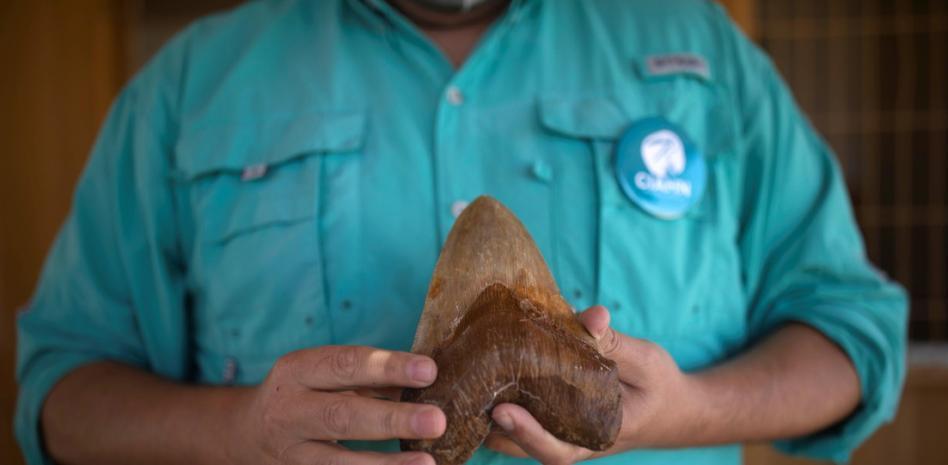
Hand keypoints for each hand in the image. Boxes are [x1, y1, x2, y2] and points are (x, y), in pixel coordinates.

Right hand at [227, 346, 446, 464]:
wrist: (248, 430)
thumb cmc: (306, 393)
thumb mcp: (325, 375)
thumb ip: (369, 377)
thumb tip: (425, 382)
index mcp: (298, 370)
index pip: (346, 365)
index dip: (388, 367)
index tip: (428, 370)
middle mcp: (290, 410)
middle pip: (342, 415)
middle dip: (392, 418)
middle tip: (436, 419)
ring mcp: (291, 450)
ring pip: (338, 461)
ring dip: (386, 464)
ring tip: (426, 462)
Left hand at [485, 306, 703, 464]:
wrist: (674, 409)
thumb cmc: (661, 386)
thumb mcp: (646, 362)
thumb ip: (615, 343)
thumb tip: (590, 316)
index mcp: (598, 436)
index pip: (556, 449)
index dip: (526, 433)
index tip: (503, 411)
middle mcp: (573, 443)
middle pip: (521, 447)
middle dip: (491, 424)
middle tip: (467, 388)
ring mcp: (561, 434)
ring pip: (512, 436)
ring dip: (486, 413)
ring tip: (462, 378)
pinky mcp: (553, 418)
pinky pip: (519, 415)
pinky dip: (497, 398)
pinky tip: (477, 371)